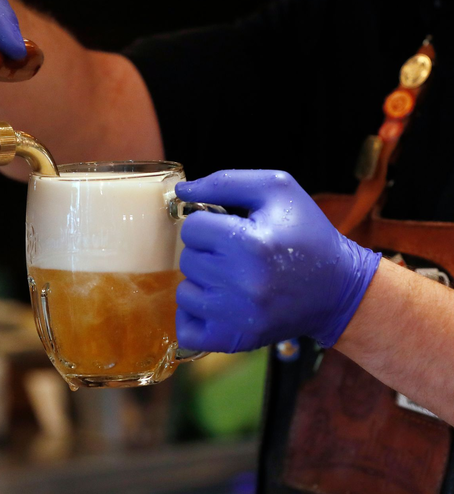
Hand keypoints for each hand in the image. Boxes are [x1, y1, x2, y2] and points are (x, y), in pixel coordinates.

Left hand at [174, 170, 380, 352]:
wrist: (339, 289)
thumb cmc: (307, 233)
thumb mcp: (277, 190)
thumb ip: (225, 182)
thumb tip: (181, 192)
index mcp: (251, 242)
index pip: (193, 227)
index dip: (209, 223)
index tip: (231, 228)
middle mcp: (242, 282)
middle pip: (187, 259)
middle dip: (207, 252)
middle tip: (236, 253)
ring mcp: (237, 317)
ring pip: (185, 292)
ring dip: (203, 282)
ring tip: (233, 277)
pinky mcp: (235, 340)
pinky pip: (187, 328)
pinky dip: (197, 315)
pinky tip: (220, 303)